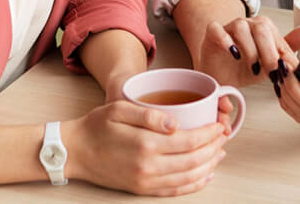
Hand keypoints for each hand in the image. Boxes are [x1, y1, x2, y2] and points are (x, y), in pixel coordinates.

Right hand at [64, 100, 228, 195]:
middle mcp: (148, 167)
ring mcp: (145, 181)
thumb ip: (150, 114)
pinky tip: (204, 175)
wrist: (76, 152)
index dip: (209, 134)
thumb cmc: (97, 126)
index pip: (189, 141)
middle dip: (213, 149)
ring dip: (208, 166)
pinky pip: (174, 190)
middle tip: (223, 138)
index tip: (219, 126)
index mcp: (145, 144)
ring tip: (219, 154)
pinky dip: (194, 184)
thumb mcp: (119, 109)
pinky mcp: (141, 189)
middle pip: (193, 160)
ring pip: (188, 177)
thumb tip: (177, 123)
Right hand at [193, 16, 299, 88]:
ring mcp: (229, 26)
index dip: (282, 54)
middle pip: (262, 29)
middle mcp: (248, 23)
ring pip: (241, 28)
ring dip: (250, 50)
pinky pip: (218, 30)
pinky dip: (226, 41)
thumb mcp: (271, 61)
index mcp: (264, 28)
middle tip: (271, 72)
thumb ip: (292, 47)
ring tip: (252, 68)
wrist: (219, 74)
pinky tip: (233, 54)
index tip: (286, 70)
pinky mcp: (212, 32)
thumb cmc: (244, 66)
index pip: (277, 36)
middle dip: (269, 53)